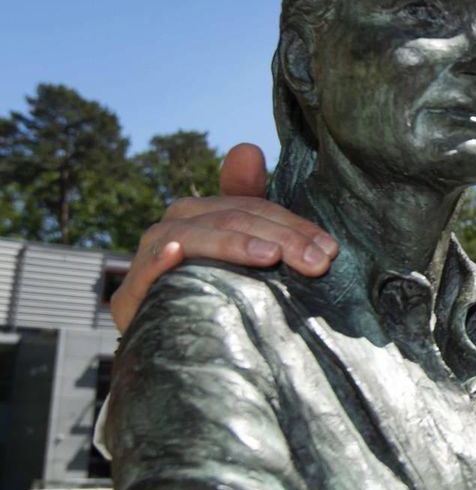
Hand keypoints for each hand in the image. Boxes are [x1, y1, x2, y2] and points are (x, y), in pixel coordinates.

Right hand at [111, 143, 337, 331]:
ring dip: (232, 244)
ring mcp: (151, 256)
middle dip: (280, 238)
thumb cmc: (211, 288)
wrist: (168, 341)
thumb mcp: (242, 252)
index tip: (329, 249)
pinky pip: (144, 271)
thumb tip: (247, 149)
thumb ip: (253, 207)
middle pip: (232, 219)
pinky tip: (174, 256)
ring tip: (268, 257)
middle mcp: (176, 226)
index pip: (255, 208)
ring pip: (193, 237)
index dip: (293, 225)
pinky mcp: (132, 293)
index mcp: (204, 212)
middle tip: (317, 262)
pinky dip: (158, 261)